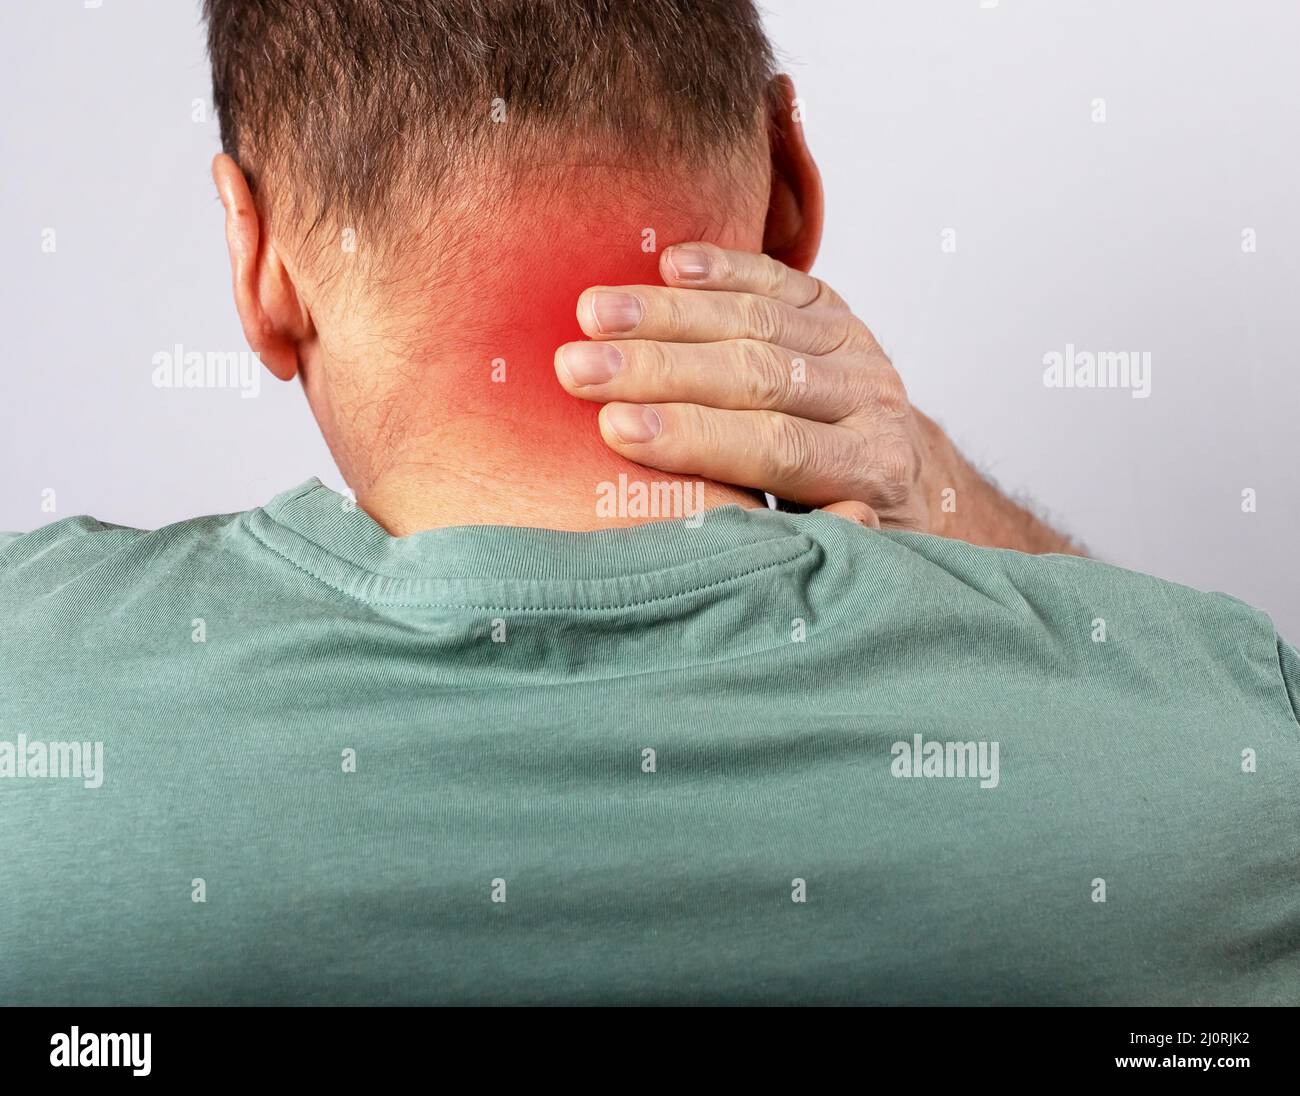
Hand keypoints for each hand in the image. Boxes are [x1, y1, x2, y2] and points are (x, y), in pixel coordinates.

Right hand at [554, 242, 939, 530]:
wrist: (906, 483)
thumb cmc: (839, 527)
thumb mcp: (827, 549)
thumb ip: (786, 539)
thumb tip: (730, 533)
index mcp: (870, 470)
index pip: (774, 446)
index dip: (692, 435)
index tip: (614, 428)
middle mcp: (873, 401)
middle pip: (756, 373)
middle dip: (657, 369)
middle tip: (578, 367)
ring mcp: (857, 348)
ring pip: (757, 319)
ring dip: (666, 313)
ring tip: (593, 313)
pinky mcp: (837, 310)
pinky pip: (776, 279)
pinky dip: (722, 267)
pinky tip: (667, 263)